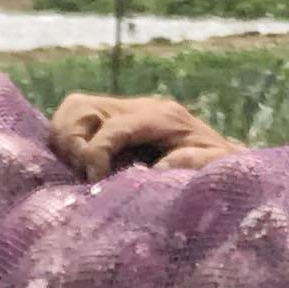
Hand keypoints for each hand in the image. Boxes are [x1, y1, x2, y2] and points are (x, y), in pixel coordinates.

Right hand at [49, 91, 240, 179]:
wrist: (222, 157)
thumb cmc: (218, 166)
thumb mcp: (216, 165)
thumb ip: (193, 163)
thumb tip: (157, 168)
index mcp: (160, 116)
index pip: (113, 126)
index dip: (96, 154)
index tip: (95, 181)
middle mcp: (136, 106)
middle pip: (80, 106)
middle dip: (72, 142)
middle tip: (82, 174)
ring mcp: (121, 110)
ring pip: (72, 109)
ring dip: (66, 141)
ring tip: (79, 170)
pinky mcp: (111, 120)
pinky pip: (74, 120)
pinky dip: (68, 142)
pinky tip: (80, 167)